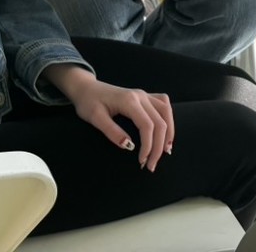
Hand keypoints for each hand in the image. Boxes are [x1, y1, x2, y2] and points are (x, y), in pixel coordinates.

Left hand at [45, 63, 174, 171]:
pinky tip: (166, 130)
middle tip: (151, 165)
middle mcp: (140, 96)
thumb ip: (112, 131)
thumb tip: (129, 147)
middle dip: (159, 145)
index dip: (148, 146)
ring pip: (166, 111)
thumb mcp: (95, 118)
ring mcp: (144, 94)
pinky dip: (168, 118)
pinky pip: (163, 104)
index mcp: (129, 101)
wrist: (86, 88)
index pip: (147, 125)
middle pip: (160, 121)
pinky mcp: (144, 96)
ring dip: (169, 131)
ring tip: (166, 150)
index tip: (141, 162)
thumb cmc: (88, 103)